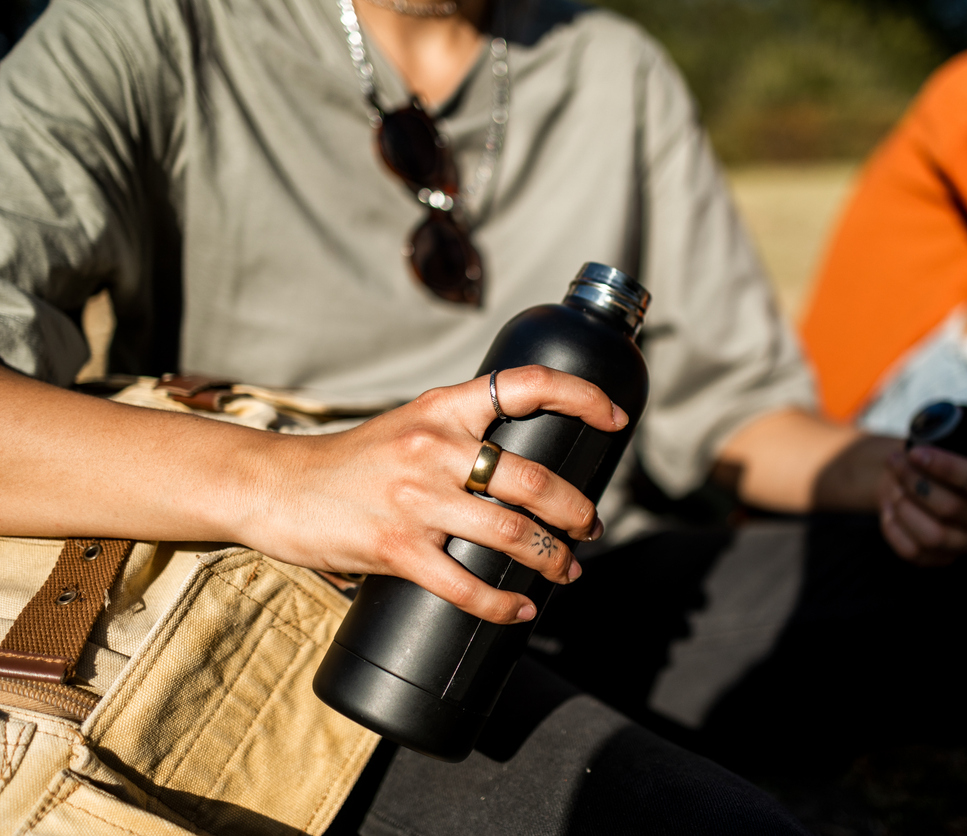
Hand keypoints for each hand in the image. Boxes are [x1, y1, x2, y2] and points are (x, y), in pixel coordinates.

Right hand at [241, 366, 627, 624]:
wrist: (277, 488)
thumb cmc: (353, 462)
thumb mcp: (410, 425)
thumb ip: (461, 432)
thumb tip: (525, 462)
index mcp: (444, 409)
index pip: (525, 385)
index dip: (581, 397)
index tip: (615, 419)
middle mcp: (434, 447)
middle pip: (533, 480)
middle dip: (576, 511)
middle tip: (590, 527)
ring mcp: (415, 499)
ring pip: (511, 534)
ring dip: (553, 559)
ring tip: (567, 570)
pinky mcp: (395, 548)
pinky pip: (466, 584)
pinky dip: (503, 604)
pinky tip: (521, 610)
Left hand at [877, 401, 966, 565]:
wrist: (916, 471)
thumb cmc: (943, 446)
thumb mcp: (966, 421)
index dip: (948, 468)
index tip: (916, 452)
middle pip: (953, 509)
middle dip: (916, 483)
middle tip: (895, 462)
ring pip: (934, 535)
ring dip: (905, 505)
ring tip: (894, 483)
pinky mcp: (943, 559)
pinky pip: (915, 553)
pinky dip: (895, 528)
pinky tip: (889, 507)